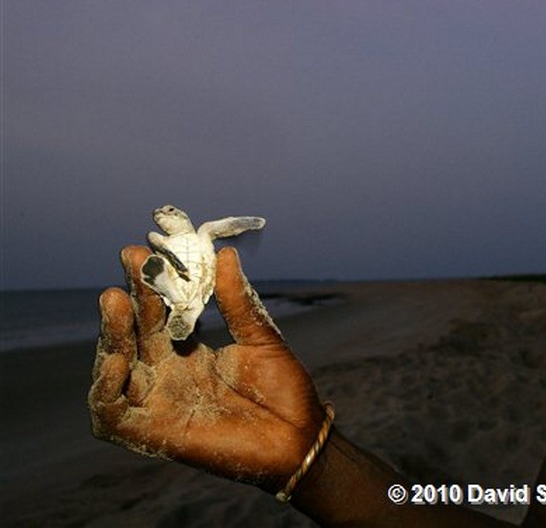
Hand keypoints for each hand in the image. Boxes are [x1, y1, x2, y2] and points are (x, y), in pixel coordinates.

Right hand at [89, 245, 324, 491]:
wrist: (298, 437)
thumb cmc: (283, 389)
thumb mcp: (259, 337)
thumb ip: (236, 301)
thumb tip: (223, 254)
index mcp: (188, 351)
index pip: (158, 313)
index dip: (151, 283)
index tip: (147, 249)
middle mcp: (166, 374)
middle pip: (135, 333)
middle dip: (130, 297)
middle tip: (131, 260)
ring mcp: (157, 403)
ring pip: (115, 367)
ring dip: (111, 334)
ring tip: (115, 300)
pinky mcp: (152, 433)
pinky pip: (111, 413)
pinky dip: (106, 387)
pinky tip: (119, 358)